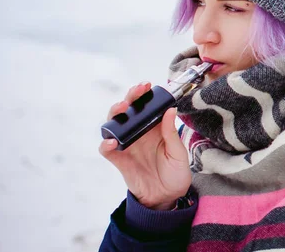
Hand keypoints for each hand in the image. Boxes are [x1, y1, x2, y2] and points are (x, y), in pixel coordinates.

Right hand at [99, 82, 191, 209]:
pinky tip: (111, 142)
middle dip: (130, 97)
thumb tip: (170, 110)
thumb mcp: (178, 153)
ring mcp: (128, 145)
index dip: (145, 94)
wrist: (166, 198)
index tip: (148, 85)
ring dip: (115, 114)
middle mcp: (139, 133)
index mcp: (155, 128)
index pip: (147, 107)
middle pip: (129, 110)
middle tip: (136, 91)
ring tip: (122, 109)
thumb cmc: (175, 174)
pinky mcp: (119, 159)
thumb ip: (171, 133)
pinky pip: (107, 149)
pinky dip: (106, 144)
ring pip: (114, 124)